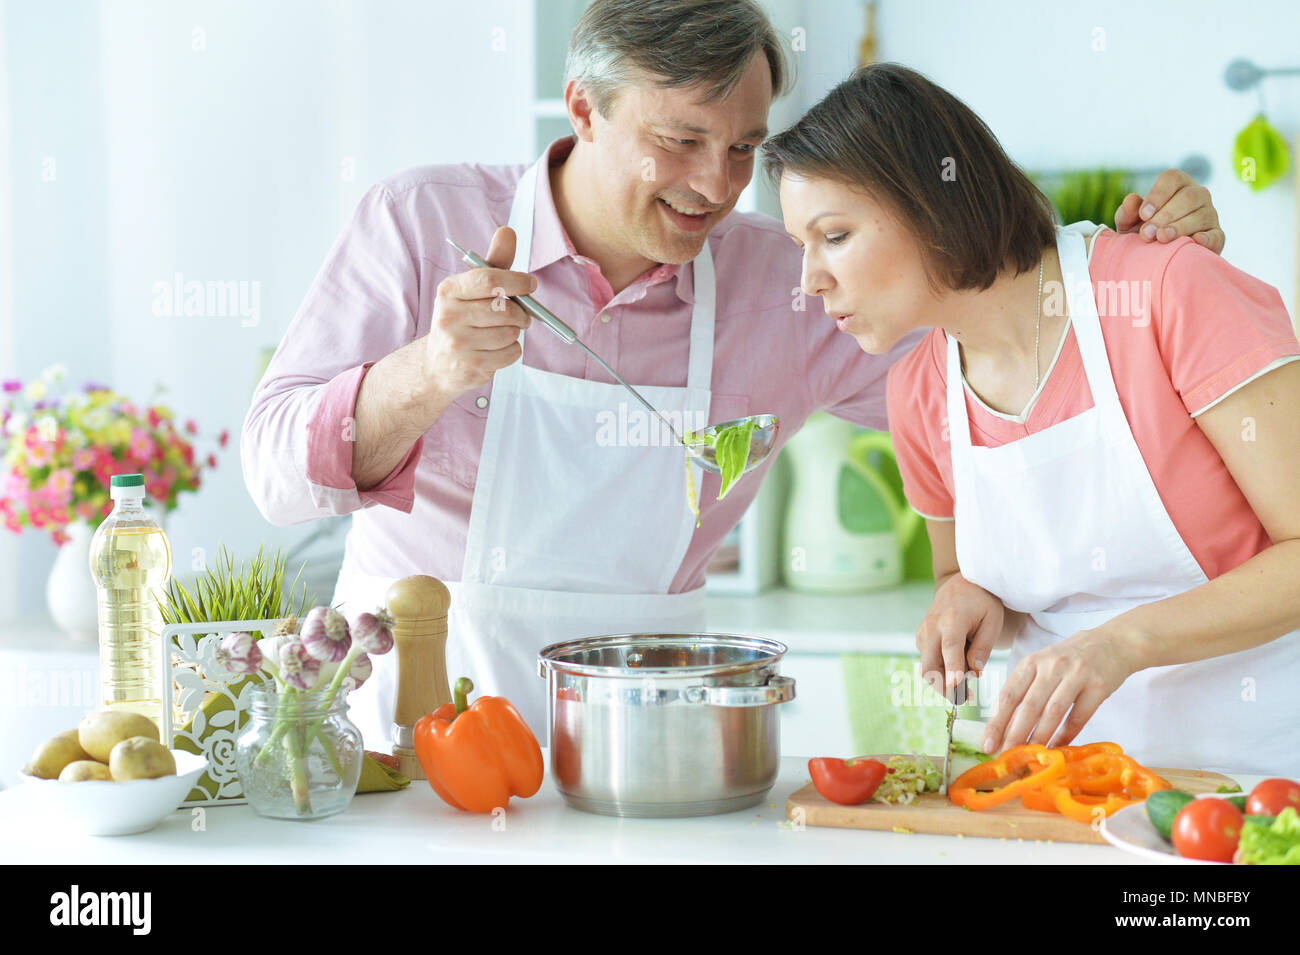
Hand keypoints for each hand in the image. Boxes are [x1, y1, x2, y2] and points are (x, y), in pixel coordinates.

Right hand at [423, 225, 533, 400]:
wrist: (437, 364)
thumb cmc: (462, 320)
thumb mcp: (471, 290)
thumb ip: (493, 263)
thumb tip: (508, 231)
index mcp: (449, 291)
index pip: (489, 280)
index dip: (516, 281)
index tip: (531, 284)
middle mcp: (448, 316)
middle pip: (505, 310)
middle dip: (521, 313)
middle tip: (521, 316)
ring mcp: (458, 344)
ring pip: (510, 333)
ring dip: (514, 333)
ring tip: (500, 334)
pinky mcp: (471, 366)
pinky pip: (511, 354)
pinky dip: (512, 351)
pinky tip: (496, 350)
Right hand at [915, 573, 1003, 698]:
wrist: (960, 585)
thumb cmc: (982, 603)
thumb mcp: (992, 621)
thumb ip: (983, 647)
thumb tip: (974, 671)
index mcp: (952, 619)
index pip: (950, 648)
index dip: (952, 668)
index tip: (955, 686)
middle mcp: (932, 626)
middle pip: (930, 664)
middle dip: (943, 687)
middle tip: (964, 700)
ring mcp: (923, 633)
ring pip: (927, 667)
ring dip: (943, 681)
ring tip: (966, 683)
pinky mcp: (921, 638)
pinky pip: (928, 662)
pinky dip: (940, 671)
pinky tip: (958, 666)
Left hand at [981, 627, 1141, 753]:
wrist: (1113, 642)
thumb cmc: (1070, 657)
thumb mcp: (1042, 663)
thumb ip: (1024, 687)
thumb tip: (1003, 723)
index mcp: (1032, 661)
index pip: (1008, 694)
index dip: (996, 721)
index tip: (987, 743)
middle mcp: (1052, 666)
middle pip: (1029, 706)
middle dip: (1015, 735)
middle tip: (1006, 757)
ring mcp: (1076, 675)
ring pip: (1053, 712)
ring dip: (1040, 737)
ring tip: (1030, 758)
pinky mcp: (1098, 686)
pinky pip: (1079, 716)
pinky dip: (1066, 735)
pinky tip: (1057, 748)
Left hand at [1113, 169, 1224, 253]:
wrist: (1155, 260)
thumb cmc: (1142, 233)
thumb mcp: (1128, 223)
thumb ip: (1127, 212)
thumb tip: (1131, 200)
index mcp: (1176, 186)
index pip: (1172, 178)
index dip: (1158, 194)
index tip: (1143, 214)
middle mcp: (1197, 196)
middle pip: (1188, 197)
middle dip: (1165, 215)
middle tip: (1147, 233)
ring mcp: (1209, 215)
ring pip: (1201, 215)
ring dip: (1180, 227)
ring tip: (1161, 238)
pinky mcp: (1216, 236)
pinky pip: (1216, 235)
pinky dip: (1207, 239)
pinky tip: (1194, 241)